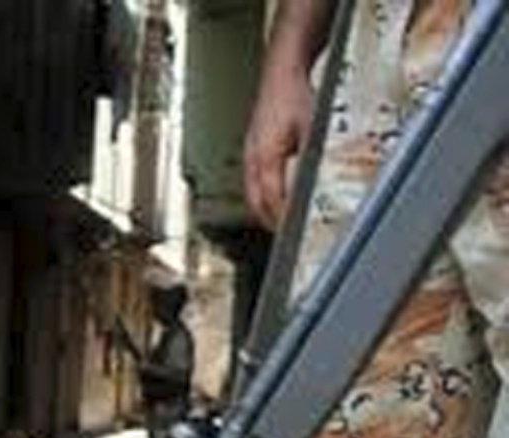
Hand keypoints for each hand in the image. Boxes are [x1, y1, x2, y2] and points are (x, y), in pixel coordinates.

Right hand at [244, 62, 313, 230]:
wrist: (280, 72)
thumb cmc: (293, 94)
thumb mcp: (312, 128)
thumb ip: (311, 159)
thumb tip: (316, 184)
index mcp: (265, 156)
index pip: (271, 199)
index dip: (280, 219)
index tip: (290, 233)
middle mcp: (252, 158)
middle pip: (255, 202)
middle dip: (268, 221)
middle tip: (283, 236)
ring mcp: (249, 153)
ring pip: (250, 193)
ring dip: (262, 210)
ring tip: (276, 222)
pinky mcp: (251, 148)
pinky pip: (251, 181)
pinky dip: (260, 194)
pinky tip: (271, 195)